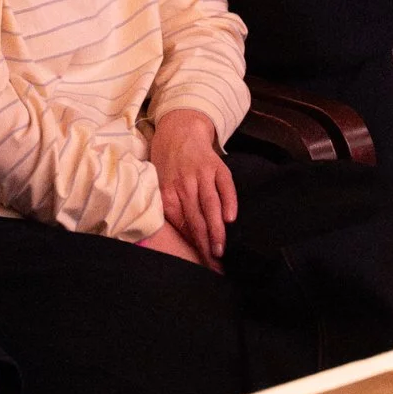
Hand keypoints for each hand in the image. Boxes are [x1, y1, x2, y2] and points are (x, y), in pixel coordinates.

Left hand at [149, 108, 236, 264]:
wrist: (179, 128)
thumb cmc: (167, 162)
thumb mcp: (161, 185)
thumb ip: (171, 210)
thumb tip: (181, 240)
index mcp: (168, 193)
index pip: (181, 226)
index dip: (192, 247)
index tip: (202, 265)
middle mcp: (184, 184)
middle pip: (196, 219)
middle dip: (205, 245)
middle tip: (213, 265)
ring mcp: (201, 174)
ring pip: (210, 205)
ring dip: (216, 230)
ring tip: (222, 250)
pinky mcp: (217, 165)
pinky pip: (225, 185)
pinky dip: (229, 201)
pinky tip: (231, 218)